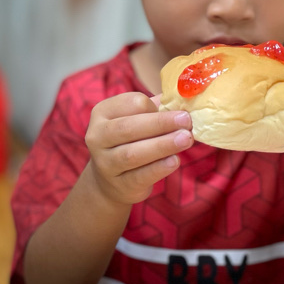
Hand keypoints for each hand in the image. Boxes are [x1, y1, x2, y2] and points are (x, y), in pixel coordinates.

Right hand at [84, 92, 192, 206]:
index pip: (130, 103)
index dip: (154, 106)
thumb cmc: (130, 141)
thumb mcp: (136, 120)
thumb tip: (184, 98)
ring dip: (162, 145)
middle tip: (186, 121)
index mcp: (102, 113)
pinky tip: (174, 161)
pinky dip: (158, 168)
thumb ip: (156, 109)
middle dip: (160, 123)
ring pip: (132, 153)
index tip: (177, 110)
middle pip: (128, 127)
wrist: (111, 180)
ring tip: (186, 139)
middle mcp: (97, 137)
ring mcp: (105, 163)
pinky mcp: (119, 185)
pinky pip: (139, 176)